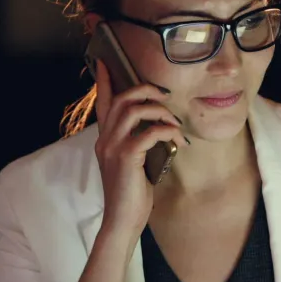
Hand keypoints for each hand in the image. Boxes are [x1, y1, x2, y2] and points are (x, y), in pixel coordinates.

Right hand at [92, 59, 187, 238]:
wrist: (123, 220)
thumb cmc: (131, 195)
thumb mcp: (132, 164)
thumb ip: (136, 145)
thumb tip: (156, 129)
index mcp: (105, 140)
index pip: (102, 104)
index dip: (104, 81)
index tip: (104, 61)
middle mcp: (105, 139)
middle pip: (121, 99)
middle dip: (145, 90)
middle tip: (164, 95)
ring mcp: (113, 148)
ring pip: (134, 110)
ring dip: (159, 111)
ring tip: (174, 122)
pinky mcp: (126, 157)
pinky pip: (149, 132)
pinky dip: (167, 131)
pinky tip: (178, 140)